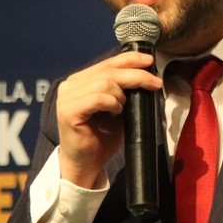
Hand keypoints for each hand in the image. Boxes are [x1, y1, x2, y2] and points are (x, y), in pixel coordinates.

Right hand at [56, 51, 161, 188]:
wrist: (87, 163)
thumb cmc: (102, 137)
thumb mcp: (118, 108)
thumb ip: (124, 90)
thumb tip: (146, 74)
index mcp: (80, 80)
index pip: (107, 63)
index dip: (130, 60)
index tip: (150, 61)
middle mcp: (70, 85)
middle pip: (109, 71)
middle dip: (136, 75)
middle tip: (155, 83)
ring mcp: (66, 97)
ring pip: (104, 83)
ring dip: (121, 96)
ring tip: (122, 109)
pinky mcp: (68, 111)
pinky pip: (97, 98)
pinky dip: (112, 103)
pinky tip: (115, 113)